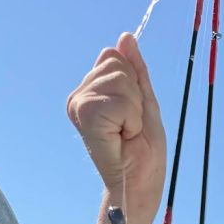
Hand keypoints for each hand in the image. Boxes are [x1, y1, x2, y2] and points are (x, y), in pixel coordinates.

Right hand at [66, 32, 166, 222]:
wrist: (139, 185)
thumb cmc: (143, 153)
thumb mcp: (145, 104)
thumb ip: (136, 72)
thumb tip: (125, 38)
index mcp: (91, 91)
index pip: (115, 57)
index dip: (133, 85)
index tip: (131, 115)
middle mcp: (79, 96)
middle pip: (117, 64)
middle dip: (135, 96)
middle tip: (130, 127)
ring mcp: (79, 104)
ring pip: (121, 80)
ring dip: (134, 110)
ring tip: (126, 133)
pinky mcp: (84, 114)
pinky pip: (122, 99)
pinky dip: (131, 120)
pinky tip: (122, 138)